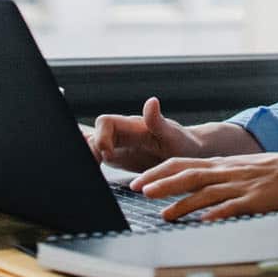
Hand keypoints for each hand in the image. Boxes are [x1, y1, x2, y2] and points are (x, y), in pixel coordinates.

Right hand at [89, 97, 203, 171]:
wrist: (189, 154)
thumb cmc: (183, 143)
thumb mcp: (173, 135)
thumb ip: (158, 121)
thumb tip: (151, 101)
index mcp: (133, 126)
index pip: (105, 122)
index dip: (100, 136)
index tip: (109, 154)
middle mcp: (122, 134)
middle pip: (93, 135)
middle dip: (90, 150)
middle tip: (97, 168)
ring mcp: (118, 146)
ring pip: (93, 146)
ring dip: (89, 157)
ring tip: (93, 174)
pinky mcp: (118, 159)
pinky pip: (98, 157)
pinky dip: (92, 163)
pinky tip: (93, 175)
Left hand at [129, 151, 277, 221]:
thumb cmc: (273, 171)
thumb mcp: (240, 167)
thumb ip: (217, 175)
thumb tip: (191, 185)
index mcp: (221, 164)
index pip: (182, 164)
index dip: (158, 172)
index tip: (138, 182)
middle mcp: (226, 172)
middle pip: (188, 175)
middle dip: (162, 184)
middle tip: (139, 191)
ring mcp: (240, 185)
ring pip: (206, 193)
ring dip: (183, 203)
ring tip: (164, 215)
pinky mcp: (255, 200)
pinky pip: (233, 206)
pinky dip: (217, 213)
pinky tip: (204, 220)